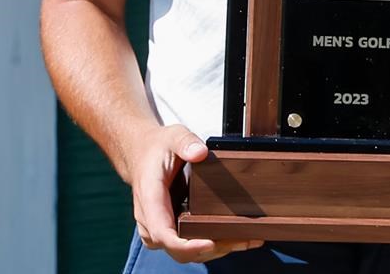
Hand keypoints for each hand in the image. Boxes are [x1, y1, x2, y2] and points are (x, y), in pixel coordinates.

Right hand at [128, 123, 263, 263]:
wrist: (143, 154)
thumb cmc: (157, 148)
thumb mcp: (173, 137)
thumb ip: (186, 143)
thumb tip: (200, 153)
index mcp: (150, 199)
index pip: (162, 233)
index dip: (186, 244)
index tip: (211, 243)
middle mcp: (151, 220)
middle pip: (177, 249)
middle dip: (209, 249)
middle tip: (241, 240)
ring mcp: (160, 228)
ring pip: (185, 252)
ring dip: (215, 250)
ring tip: (246, 240)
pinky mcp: (170, 230)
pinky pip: (188, 246)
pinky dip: (213, 246)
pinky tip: (237, 239)